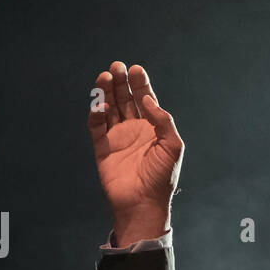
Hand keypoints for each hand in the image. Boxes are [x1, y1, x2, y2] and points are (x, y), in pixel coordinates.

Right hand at [87, 62, 183, 245]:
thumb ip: (163, 121)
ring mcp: (117, 138)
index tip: (135, 69)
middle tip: (117, 66)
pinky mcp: (102, 148)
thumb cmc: (162, 177)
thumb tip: (148, 99)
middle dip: (121, 82)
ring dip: (107, 92)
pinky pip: (96, 126)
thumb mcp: (173, 146)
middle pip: (125, 99)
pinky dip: (96, 114)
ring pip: (109, 109)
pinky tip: (101, 106)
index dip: (140, 84)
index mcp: (152, 128)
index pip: (144, 100)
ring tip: (106, 76)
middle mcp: (134, 130)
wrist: (143, 203)